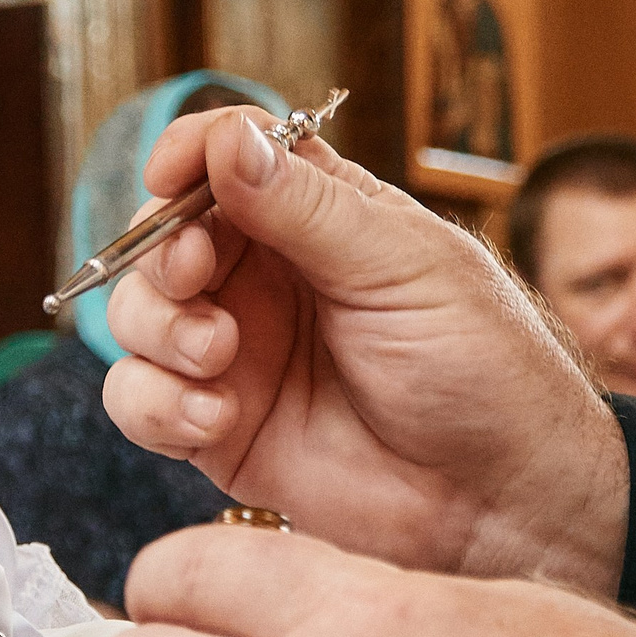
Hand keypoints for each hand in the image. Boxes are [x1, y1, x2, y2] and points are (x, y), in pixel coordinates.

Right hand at [100, 107, 626, 590]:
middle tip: (195, 277)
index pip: (226, 157)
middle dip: (163, 254)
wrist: (497, 497)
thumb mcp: (401, 266)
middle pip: (163, 237)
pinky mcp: (214, 428)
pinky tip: (215, 419)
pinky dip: (156, 404)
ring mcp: (235, 354)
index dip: (187, 156)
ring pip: (137, 317)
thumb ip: (306, 207)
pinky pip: (139, 401)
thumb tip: (227, 139)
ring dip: (158, 330)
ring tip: (219, 357)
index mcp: (317, 218)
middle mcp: (265, 279)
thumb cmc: (480, 367)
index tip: (170, 175)